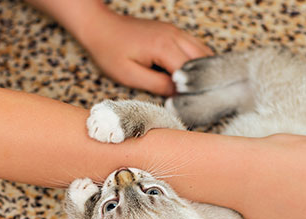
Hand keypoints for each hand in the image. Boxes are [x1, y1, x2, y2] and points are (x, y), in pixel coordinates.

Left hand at [79, 10, 212, 94]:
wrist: (99, 26)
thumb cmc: (109, 50)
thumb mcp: (130, 76)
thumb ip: (158, 86)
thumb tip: (179, 96)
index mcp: (164, 46)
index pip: (191, 73)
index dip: (195, 91)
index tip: (194, 107)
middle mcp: (174, 35)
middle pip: (205, 61)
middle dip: (206, 81)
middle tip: (203, 101)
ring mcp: (175, 31)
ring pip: (204, 52)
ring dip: (204, 71)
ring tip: (200, 90)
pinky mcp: (173, 32)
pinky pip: (195, 47)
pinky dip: (199, 61)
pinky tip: (192, 76)